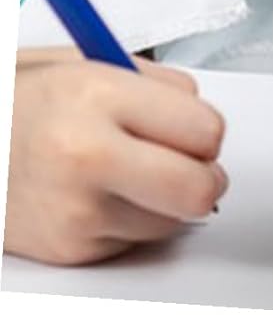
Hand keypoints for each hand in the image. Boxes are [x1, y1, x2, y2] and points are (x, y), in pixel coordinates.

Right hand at [5, 48, 228, 265]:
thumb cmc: (22, 101)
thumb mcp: (92, 64)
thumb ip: (160, 87)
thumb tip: (205, 123)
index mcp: (99, 97)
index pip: (204, 130)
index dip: (207, 130)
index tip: (195, 128)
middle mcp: (86, 157)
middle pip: (197, 189)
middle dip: (205, 177)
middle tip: (192, 163)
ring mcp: (75, 211)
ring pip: (173, 220)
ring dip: (164, 200)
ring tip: (126, 172)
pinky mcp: (68, 250)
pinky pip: (136, 240)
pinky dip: (130, 219)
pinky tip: (98, 193)